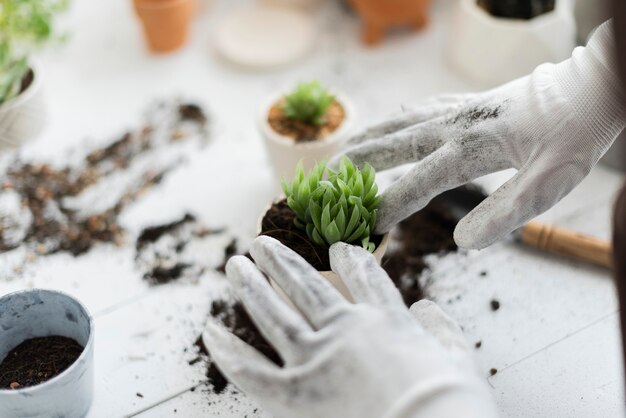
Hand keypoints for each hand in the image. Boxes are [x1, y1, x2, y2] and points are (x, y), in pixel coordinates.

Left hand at [203, 236, 497, 417]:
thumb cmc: (455, 404)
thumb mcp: (460, 359)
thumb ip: (442, 329)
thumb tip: (428, 306)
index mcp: (386, 319)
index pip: (364, 277)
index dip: (349, 258)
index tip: (337, 247)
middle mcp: (345, 329)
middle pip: (305, 285)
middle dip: (281, 261)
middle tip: (261, 243)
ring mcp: (316, 358)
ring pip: (273, 312)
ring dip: (251, 285)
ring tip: (235, 264)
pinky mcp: (294, 394)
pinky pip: (251, 369)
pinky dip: (228, 350)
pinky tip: (209, 330)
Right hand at [337, 21, 623, 248]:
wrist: (587, 89)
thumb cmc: (573, 137)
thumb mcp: (550, 182)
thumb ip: (506, 213)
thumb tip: (464, 242)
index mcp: (468, 150)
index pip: (414, 185)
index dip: (385, 209)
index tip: (362, 230)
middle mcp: (451, 127)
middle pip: (387, 147)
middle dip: (351, 168)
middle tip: (321, 184)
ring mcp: (453, 112)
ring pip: (394, 125)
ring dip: (362, 141)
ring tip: (338, 156)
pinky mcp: (462, 105)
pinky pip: (414, 112)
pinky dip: (390, 122)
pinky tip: (386, 125)